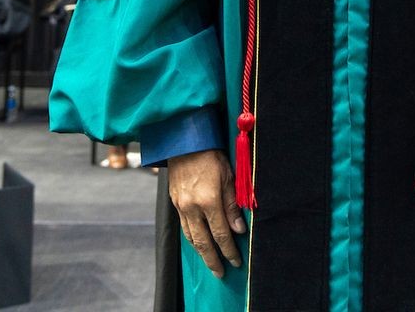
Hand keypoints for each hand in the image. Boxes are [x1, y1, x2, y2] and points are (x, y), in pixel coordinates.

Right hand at [166, 149, 245, 277]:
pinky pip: (184, 227)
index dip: (229, 250)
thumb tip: (239, 230)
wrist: (184, 142)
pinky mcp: (175, 203)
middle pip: (203, 242)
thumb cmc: (211, 155)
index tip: (236, 261)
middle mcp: (192, 207)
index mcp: (208, 201)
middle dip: (213, 259)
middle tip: (221, 272)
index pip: (221, 234)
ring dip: (201, 253)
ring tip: (210, 262)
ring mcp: (181, 206)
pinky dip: (192, 239)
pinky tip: (198, 244)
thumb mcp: (229, 177)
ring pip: (191, 237)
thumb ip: (232, 206)